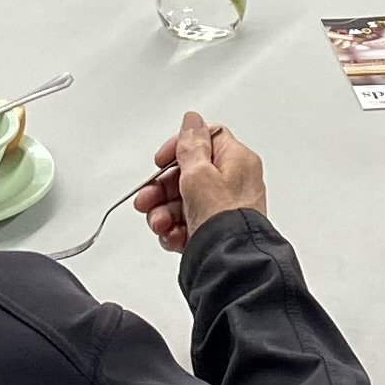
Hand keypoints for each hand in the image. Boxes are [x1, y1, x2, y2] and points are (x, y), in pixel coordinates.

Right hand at [142, 112, 266, 248]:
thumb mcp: (200, 174)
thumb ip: (191, 146)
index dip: (179, 147)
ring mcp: (222, 209)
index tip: (161, 161)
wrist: (231, 264)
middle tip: (147, 199)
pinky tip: (172, 236)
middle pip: (188, 173)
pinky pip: (186, 224)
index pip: (205, 139)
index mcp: (237, 161)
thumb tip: (192, 120)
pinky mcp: (214, 232)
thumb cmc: (223, 219)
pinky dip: (174, 230)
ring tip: (159, 223)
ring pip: (182, 201)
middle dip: (162, 189)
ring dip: (163, 212)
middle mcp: (233, 183)